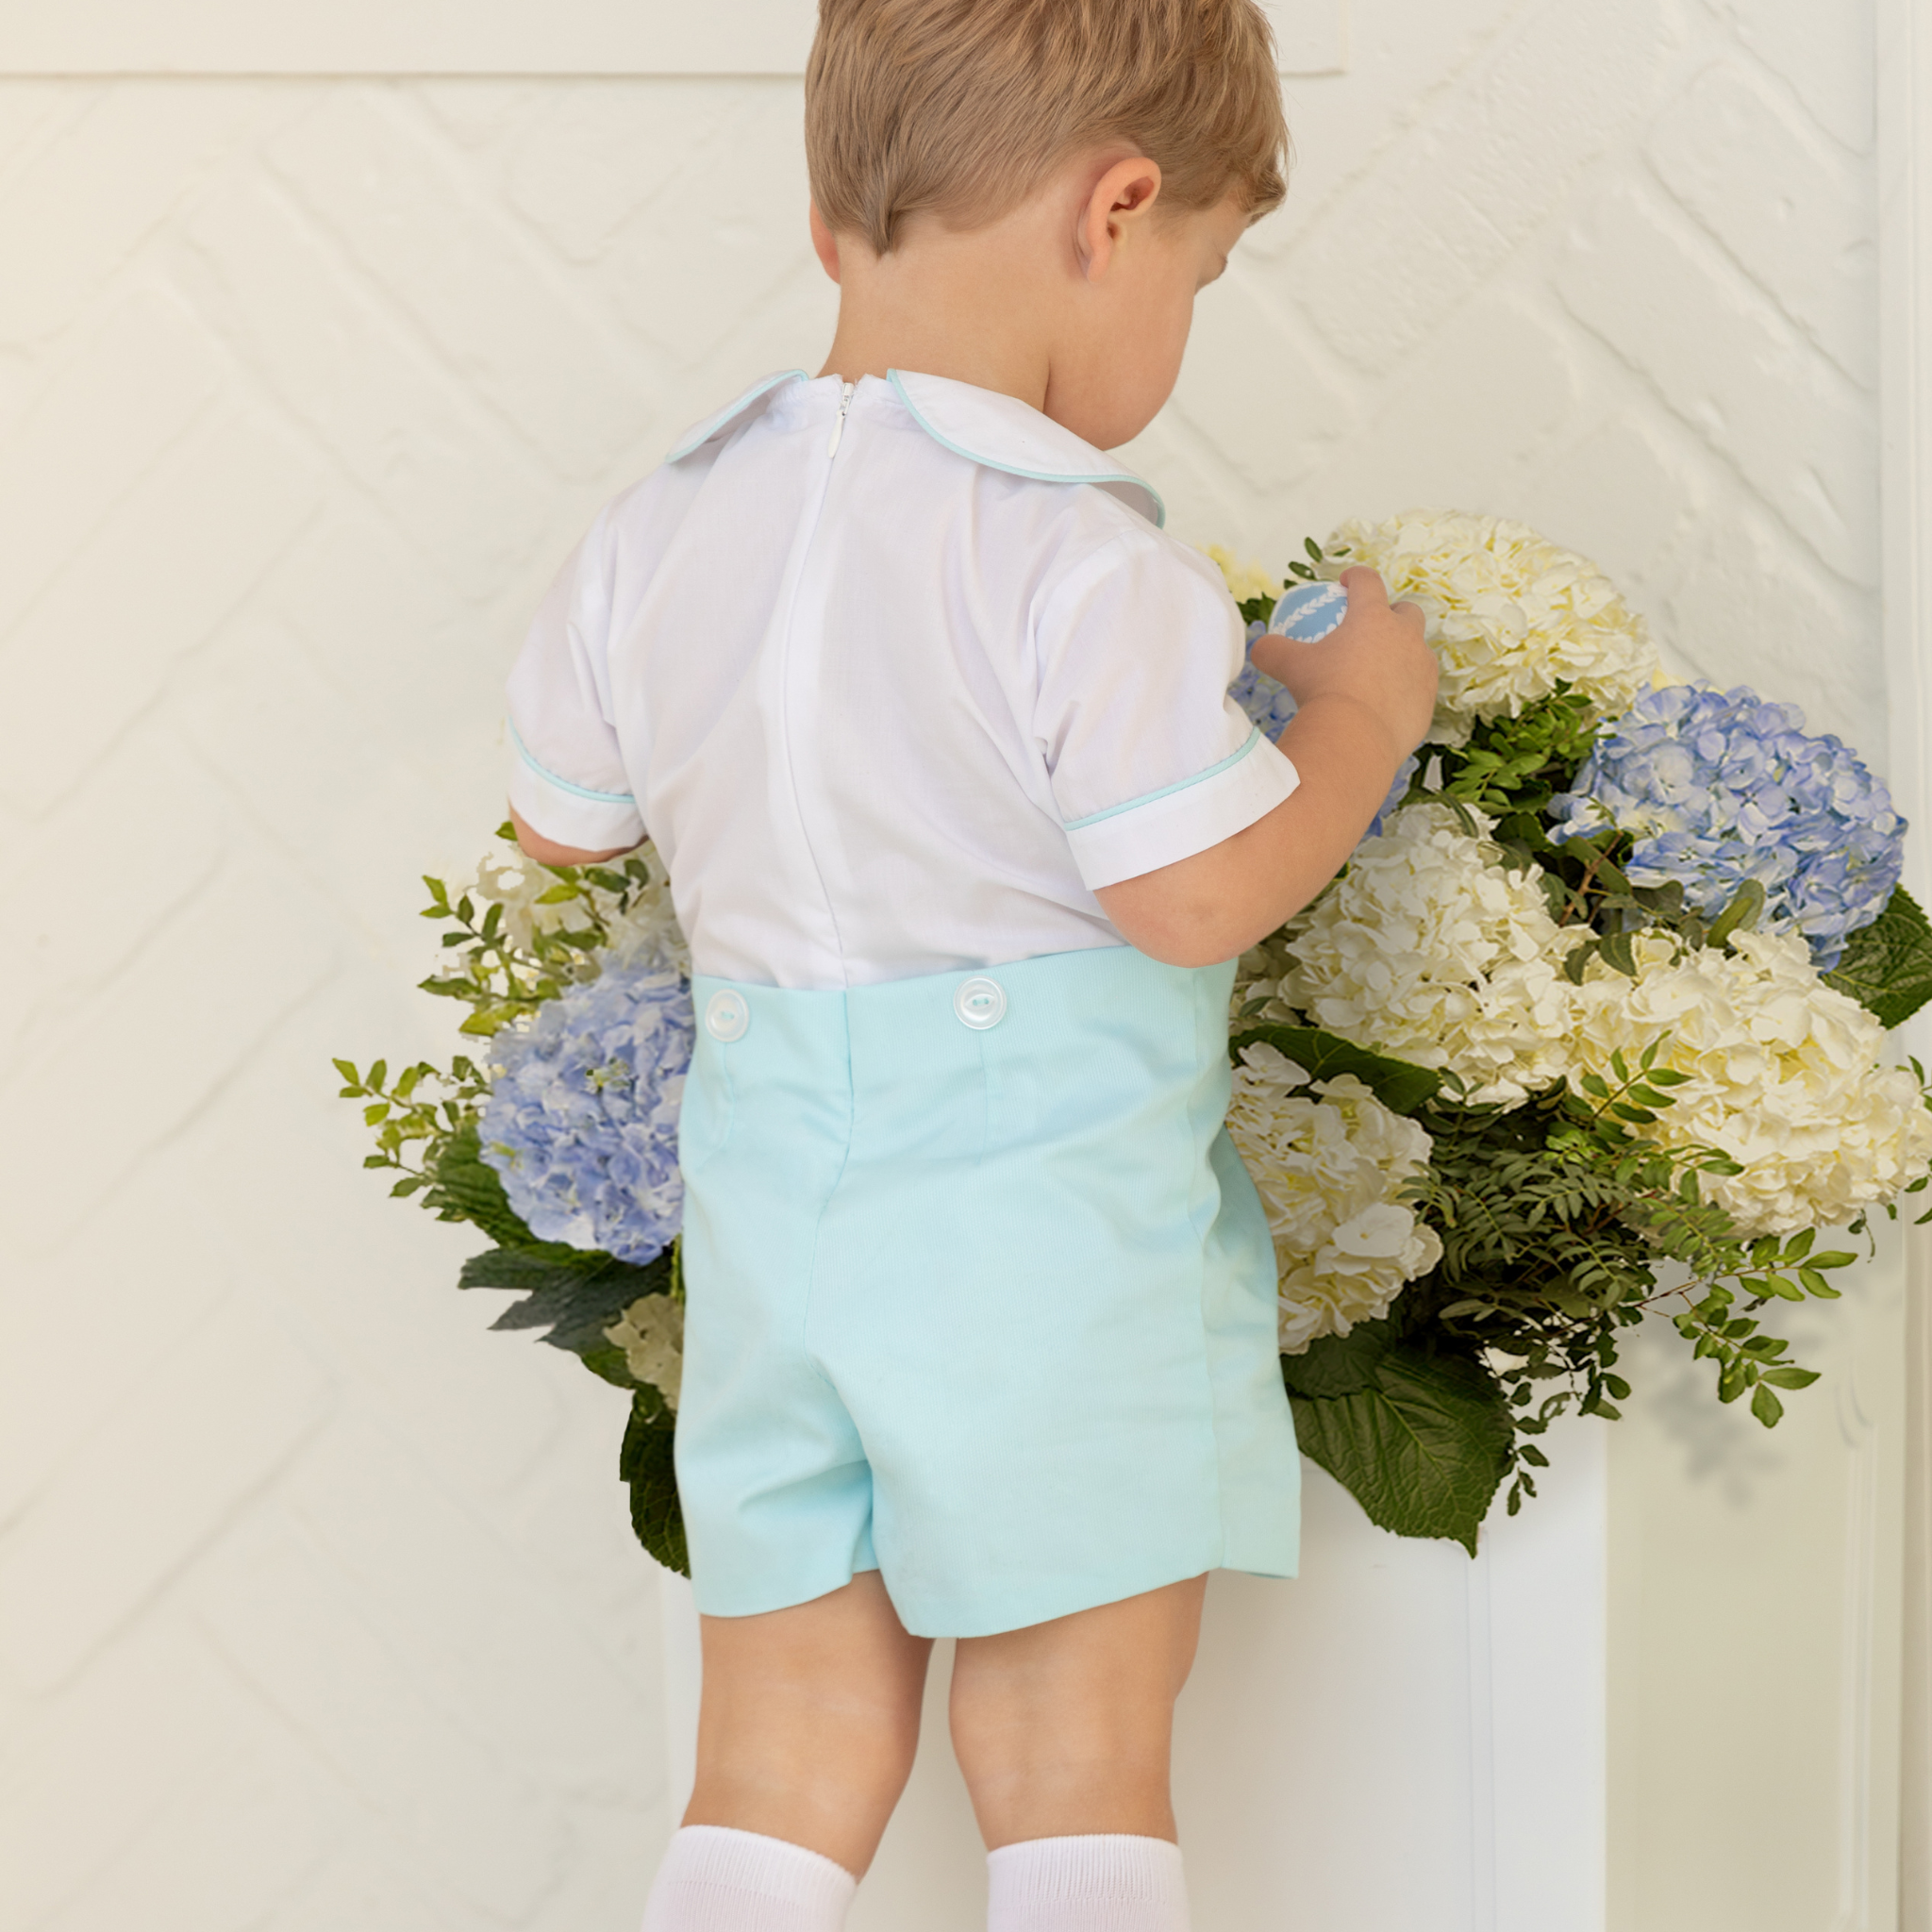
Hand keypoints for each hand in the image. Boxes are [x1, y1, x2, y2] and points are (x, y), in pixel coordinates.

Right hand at [1249, 567, 1436, 760]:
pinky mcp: (1428, 698)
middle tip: (1372, 631)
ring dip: (1402, 654)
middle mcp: (1405, 636)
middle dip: (1393, 614)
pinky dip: (1404, 690)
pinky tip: (1385, 704)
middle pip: (1407, 611)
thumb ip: (1273, 651)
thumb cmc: (1323, 693)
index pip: (1368, 581)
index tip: (1347, 583)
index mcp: (1373, 617)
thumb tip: (1261, 648)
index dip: (1356, 577)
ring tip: (1378, 673)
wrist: (1355, 739)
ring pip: (1418, 651)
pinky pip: (1418, 687)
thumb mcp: (1290, 667)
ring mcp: (1421, 667)